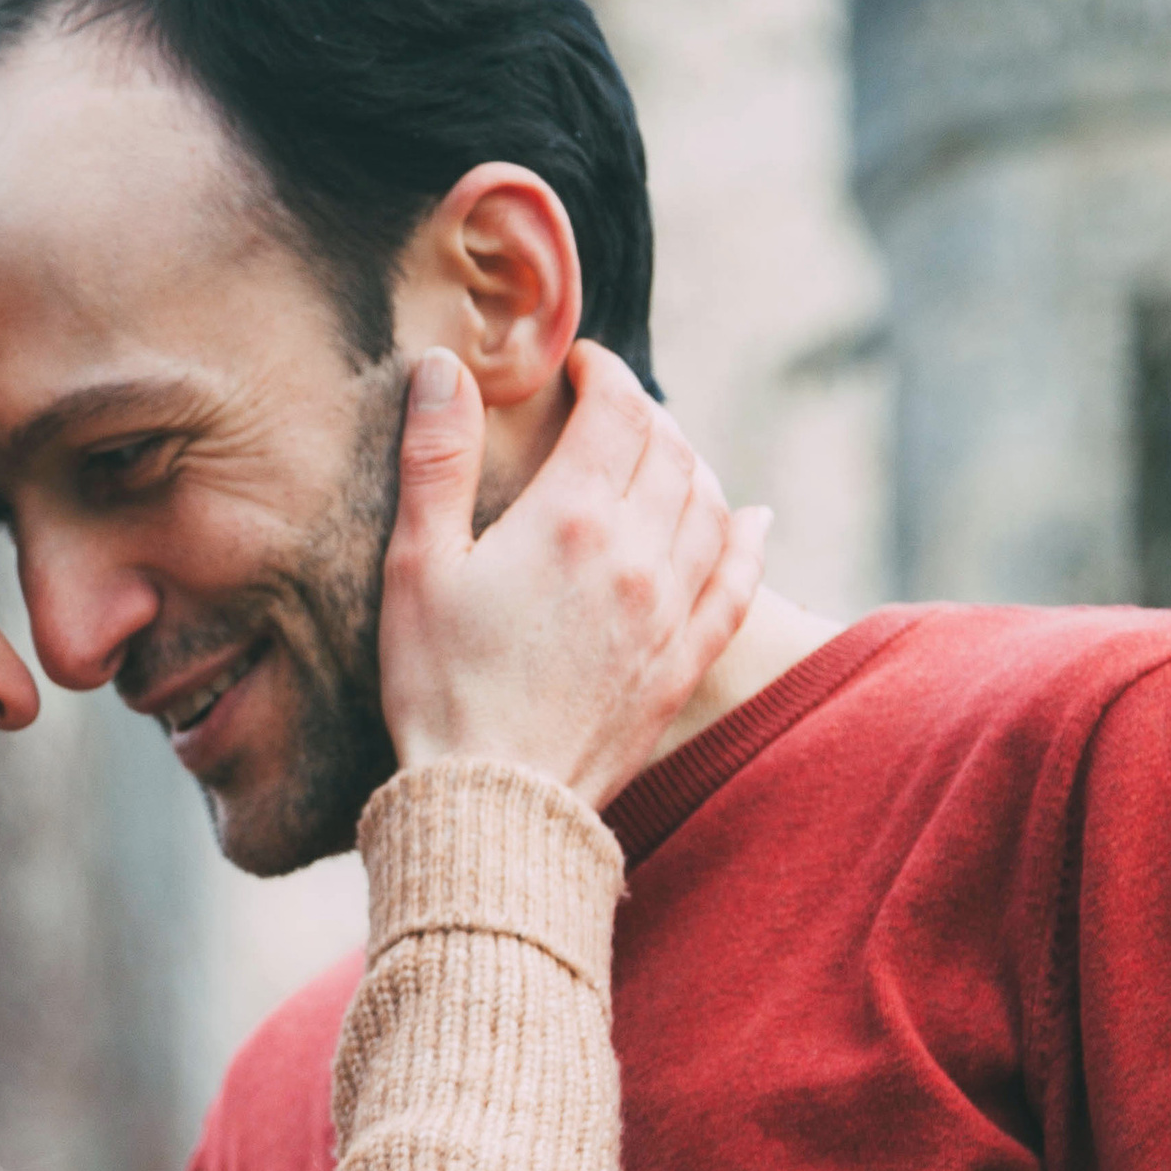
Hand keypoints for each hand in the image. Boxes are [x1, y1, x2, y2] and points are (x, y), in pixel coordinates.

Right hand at [377, 345, 769, 807]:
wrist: (494, 804)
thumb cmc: (440, 688)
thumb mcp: (417, 566)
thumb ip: (436, 460)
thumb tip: (447, 366)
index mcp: (570, 518)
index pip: (617, 409)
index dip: (604, 372)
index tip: (581, 367)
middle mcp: (636, 555)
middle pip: (671, 450)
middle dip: (646, 415)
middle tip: (612, 412)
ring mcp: (669, 612)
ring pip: (711, 506)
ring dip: (693, 466)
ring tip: (663, 456)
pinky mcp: (682, 665)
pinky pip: (739, 586)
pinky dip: (749, 541)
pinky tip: (753, 520)